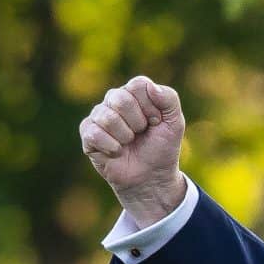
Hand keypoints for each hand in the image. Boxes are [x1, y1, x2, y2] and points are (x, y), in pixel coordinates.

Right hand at [79, 76, 187, 227]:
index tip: (156, 122)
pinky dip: (112, 147)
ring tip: (129, 143)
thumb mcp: (175, 123)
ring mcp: (98, 116)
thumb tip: (151, 86)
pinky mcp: (87, 133)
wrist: (152, 177)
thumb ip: (169, 99)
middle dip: (137, 123)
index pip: (138, 85)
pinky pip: (94, 133)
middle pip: (120, 98)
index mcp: (134, 93)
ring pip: (107, 117)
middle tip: (141, 134)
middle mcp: (113, 100)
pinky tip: (117, 152)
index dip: (151, 108)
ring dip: (125, 136)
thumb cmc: (162, 148)